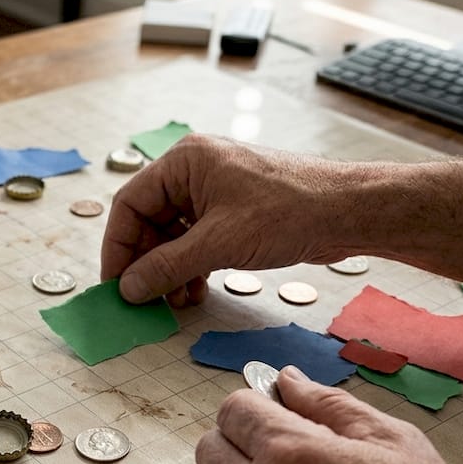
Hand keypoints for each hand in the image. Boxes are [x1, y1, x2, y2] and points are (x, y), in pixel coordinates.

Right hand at [101, 135, 354, 304]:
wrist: (347, 212)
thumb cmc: (289, 211)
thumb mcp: (219, 243)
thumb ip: (167, 266)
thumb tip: (130, 288)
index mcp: (184, 162)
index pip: (130, 204)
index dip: (118, 246)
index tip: (115, 284)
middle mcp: (194, 172)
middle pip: (150, 221)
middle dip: (146, 263)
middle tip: (142, 299)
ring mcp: (215, 192)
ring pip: (173, 235)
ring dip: (169, 270)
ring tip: (173, 302)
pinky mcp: (233, 212)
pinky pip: (196, 241)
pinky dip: (191, 268)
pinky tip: (194, 292)